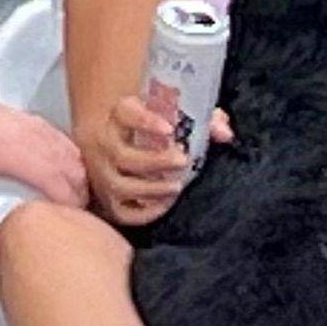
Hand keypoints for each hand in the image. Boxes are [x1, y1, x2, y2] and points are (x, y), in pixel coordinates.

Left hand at [0, 90, 85, 221]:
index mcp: (2, 146)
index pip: (47, 173)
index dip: (66, 199)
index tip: (75, 222)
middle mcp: (21, 132)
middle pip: (67, 165)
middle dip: (80, 194)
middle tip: (81, 222)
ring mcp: (29, 124)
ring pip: (69, 152)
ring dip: (80, 179)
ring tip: (80, 207)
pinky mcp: (32, 121)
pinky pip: (63, 141)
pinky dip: (74, 161)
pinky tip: (75, 181)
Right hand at [81, 94, 230, 229]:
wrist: (109, 141)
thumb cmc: (147, 127)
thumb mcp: (169, 114)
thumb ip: (202, 120)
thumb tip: (225, 133)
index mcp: (119, 116)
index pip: (126, 113)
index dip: (145, 121)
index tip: (170, 128)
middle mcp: (103, 145)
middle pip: (122, 156)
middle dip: (155, 161)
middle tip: (183, 160)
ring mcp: (101, 174)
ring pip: (120, 186)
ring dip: (151, 189)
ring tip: (177, 186)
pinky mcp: (107, 200)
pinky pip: (122, 213)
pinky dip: (144, 212)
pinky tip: (165, 203)